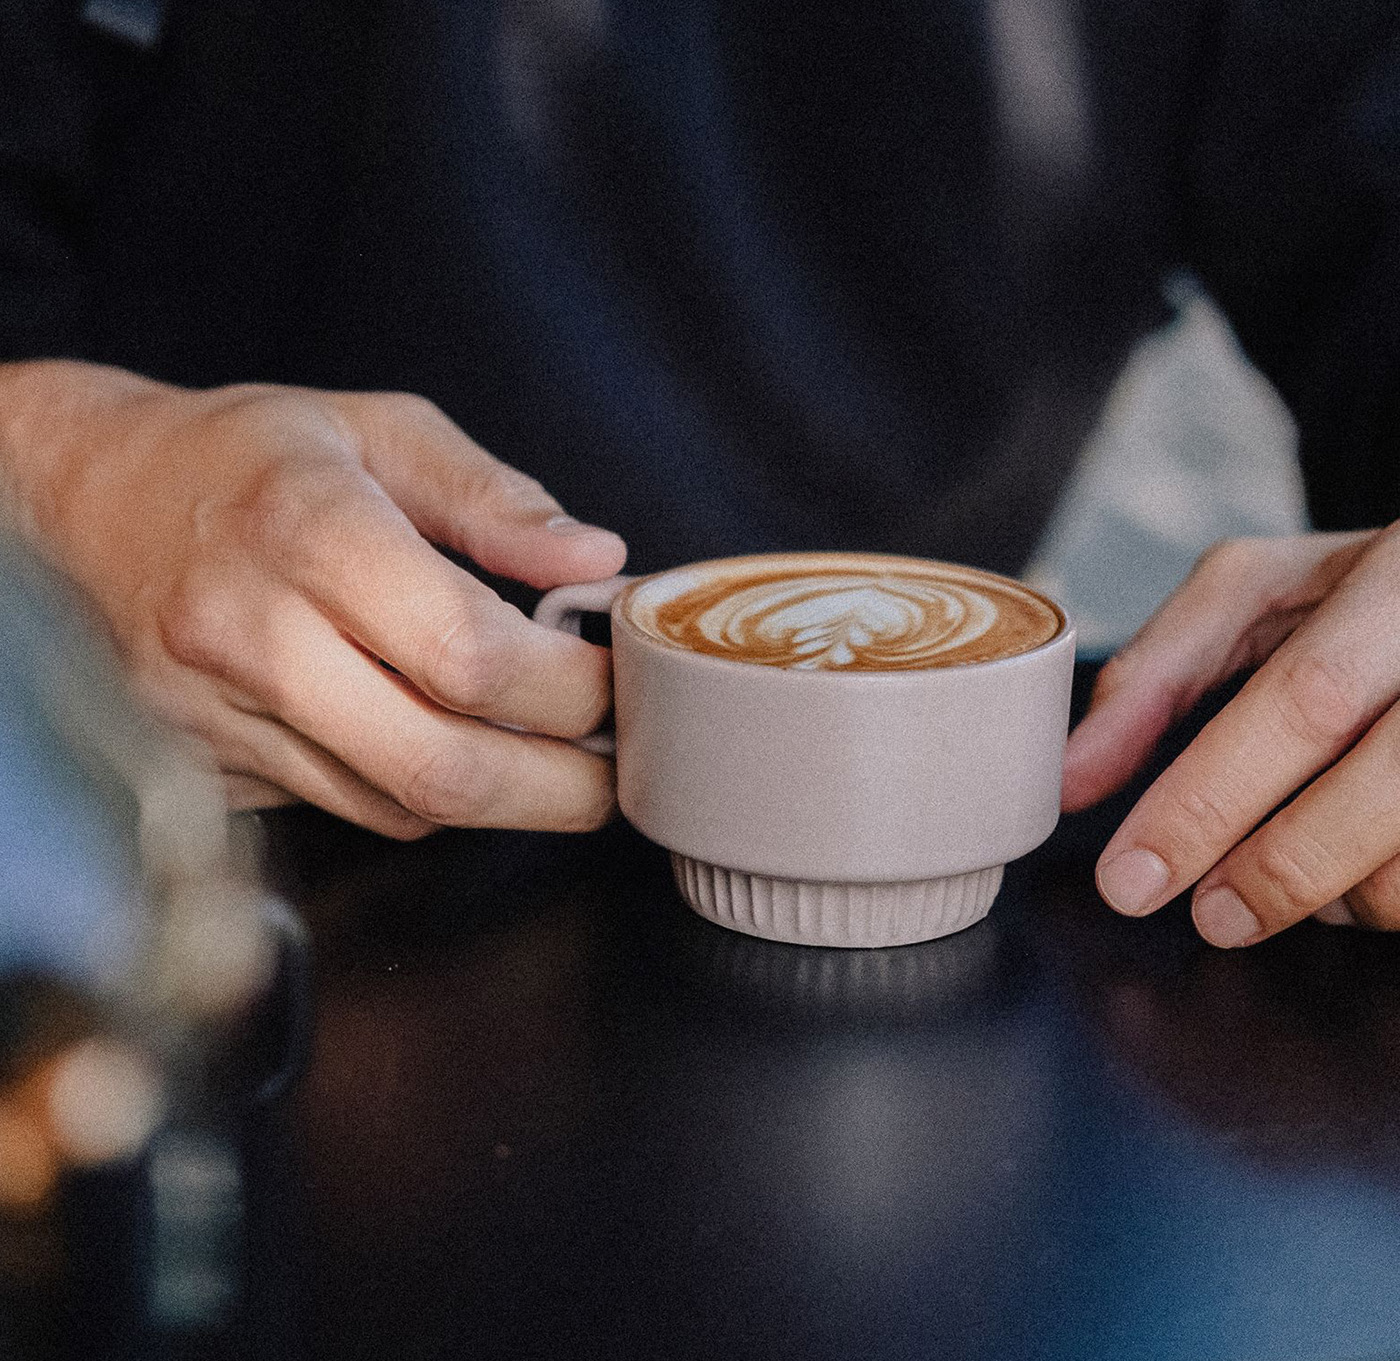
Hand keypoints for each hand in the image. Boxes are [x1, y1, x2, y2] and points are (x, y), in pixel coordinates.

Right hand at [0, 361, 626, 837]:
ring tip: (556, 764)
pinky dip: (425, 796)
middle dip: (559, 789)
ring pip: (398, 804)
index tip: (613, 683)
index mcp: (306, 528)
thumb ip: (494, 500)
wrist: (88, 504)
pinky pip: (348, 809)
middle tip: (616, 774)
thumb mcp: (378, 430)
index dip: (568, 688)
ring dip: (501, 801)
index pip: (466, 653)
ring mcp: (219, 713)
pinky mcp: (208, 765)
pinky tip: (457, 753)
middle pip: (439, 763)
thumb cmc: (244, 459)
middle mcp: (252, 633)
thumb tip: (593, 562)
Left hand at [1061, 527, 1399, 944]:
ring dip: (1341, 894)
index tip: (1130, 877)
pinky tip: (1356, 867)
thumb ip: (1154, 678)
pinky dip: (1387, 896)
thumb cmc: (1359, 590)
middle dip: (1273, 870)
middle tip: (1207, 915)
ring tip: (1282, 871)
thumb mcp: (1252, 595)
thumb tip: (1070, 780)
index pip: (1301, 703)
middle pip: (1376, 789)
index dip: (1208, 800)